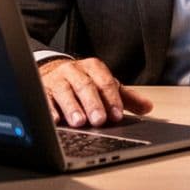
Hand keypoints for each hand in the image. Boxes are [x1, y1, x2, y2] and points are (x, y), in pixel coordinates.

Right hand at [39, 57, 153, 126]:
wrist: (53, 71)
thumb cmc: (83, 82)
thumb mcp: (105, 86)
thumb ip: (125, 97)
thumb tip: (148, 107)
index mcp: (93, 68)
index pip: (105, 82)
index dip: (112, 99)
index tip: (117, 115)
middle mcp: (74, 71)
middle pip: (85, 86)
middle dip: (93, 103)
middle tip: (99, 120)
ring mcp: (57, 80)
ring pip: (65, 91)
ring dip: (72, 107)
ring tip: (79, 122)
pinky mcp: (42, 90)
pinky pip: (45, 98)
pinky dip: (49, 109)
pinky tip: (55, 120)